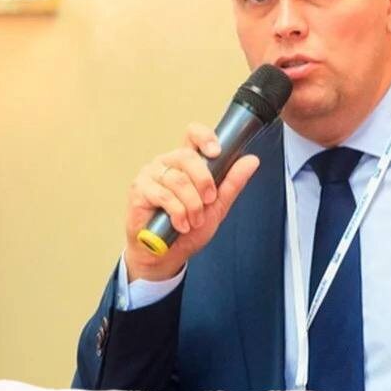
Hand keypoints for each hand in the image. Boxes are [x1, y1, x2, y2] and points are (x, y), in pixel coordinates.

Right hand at [124, 122, 260, 280]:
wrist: (166, 255)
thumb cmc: (188, 229)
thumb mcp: (217, 206)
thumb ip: (231, 183)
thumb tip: (251, 160)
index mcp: (185, 162)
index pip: (192, 135)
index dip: (204, 137)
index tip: (216, 152)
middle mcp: (166, 163)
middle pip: (187, 156)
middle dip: (204, 181)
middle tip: (209, 202)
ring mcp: (151, 174)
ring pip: (177, 179)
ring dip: (191, 204)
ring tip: (194, 221)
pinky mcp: (139, 189)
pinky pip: (163, 195)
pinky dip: (177, 213)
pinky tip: (180, 224)